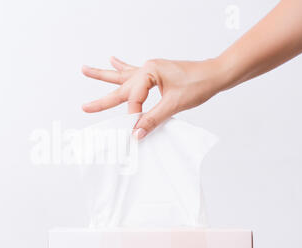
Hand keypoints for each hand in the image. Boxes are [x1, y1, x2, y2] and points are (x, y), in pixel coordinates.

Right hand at [82, 57, 222, 139]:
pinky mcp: (155, 74)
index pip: (134, 99)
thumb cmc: (199, 83)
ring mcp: (150, 70)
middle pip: (120, 87)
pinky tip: (112, 59)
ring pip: (122, 76)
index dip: (134, 115)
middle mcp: (147, 69)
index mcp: (149, 72)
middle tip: (84, 107)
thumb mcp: (174, 104)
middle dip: (102, 99)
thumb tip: (136, 133)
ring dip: (104, 74)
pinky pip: (134, 72)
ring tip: (85, 70)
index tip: (136, 129)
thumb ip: (153, 119)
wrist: (216, 74)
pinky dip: (122, 67)